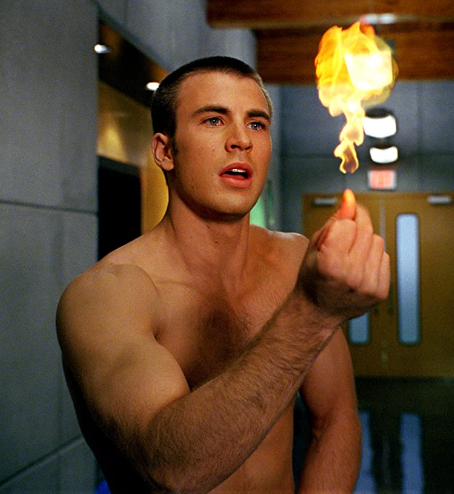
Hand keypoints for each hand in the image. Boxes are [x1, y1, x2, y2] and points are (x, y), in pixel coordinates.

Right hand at [298, 189, 389, 322]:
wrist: (317, 311)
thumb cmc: (312, 276)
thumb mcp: (315, 245)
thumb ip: (335, 219)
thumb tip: (350, 196)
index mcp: (330, 264)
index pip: (347, 224)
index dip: (338, 226)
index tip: (332, 234)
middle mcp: (351, 276)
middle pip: (366, 230)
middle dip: (355, 228)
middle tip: (343, 239)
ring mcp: (368, 286)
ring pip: (378, 241)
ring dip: (365, 243)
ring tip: (349, 257)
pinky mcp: (380, 292)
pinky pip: (385, 258)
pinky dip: (373, 258)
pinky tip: (359, 268)